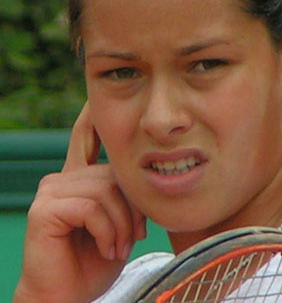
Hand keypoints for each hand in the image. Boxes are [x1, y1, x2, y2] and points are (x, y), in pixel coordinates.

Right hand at [14, 103, 145, 302]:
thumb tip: (138, 171)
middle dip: (131, 208)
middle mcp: (61, 178)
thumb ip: (121, 194)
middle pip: (113, 173)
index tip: (97, 97)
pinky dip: (108, 231)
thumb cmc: (95, 261)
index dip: (91, 117)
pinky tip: (105, 249)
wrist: (67, 297)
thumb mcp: (118, 221)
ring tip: (118, 247)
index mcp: (78, 179)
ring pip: (106, 190)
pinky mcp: (45, 207)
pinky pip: (92, 207)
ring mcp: (51, 191)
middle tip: (132, 237)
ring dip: (121, 225)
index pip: (84, 138)